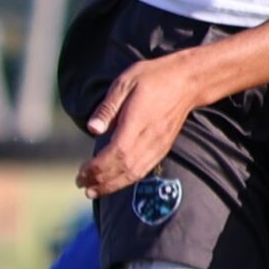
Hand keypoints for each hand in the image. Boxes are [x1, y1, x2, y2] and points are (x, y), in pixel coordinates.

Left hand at [77, 53, 202, 198]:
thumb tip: (92, 129)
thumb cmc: (153, 78)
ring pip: (135, 173)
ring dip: (113, 185)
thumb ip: (108, 108)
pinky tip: (116, 182)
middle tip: (81, 185)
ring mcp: (158, 146)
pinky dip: (128, 180)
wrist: (187, 81)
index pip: (115, 154)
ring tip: (94, 191)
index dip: (97, 168)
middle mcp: (149, 139)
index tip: (81, 173)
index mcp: (137, 122)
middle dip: (101, 181)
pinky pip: (144, 170)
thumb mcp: (124, 83)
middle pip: (124, 169)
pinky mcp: (163, 148)